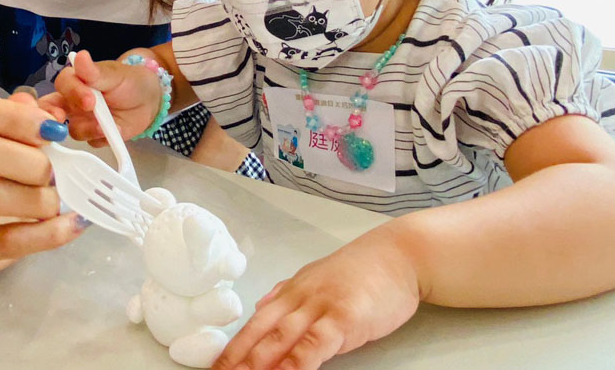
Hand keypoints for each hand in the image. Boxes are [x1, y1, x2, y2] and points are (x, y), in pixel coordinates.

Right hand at [0, 91, 87, 272]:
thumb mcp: (2, 138)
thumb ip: (27, 119)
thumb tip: (53, 116)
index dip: (13, 116)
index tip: (51, 129)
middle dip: (31, 160)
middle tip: (53, 174)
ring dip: (39, 197)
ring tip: (55, 201)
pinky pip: (6, 241)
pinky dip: (48, 233)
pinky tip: (71, 224)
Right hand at [39, 50, 161, 144]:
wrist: (149, 100)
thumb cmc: (130, 81)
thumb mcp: (115, 75)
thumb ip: (95, 71)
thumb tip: (80, 56)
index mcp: (76, 81)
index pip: (63, 85)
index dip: (72, 93)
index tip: (89, 101)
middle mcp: (73, 102)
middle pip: (52, 110)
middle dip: (52, 117)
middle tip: (64, 120)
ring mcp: (82, 120)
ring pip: (73, 130)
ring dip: (89, 129)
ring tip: (108, 126)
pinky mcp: (93, 136)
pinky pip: (91, 142)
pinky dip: (103, 138)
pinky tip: (114, 132)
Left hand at [213, 224, 421, 369]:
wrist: (399, 255)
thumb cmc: (363, 271)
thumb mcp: (316, 278)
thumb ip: (288, 294)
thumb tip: (260, 308)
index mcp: (291, 292)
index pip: (253, 324)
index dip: (232, 348)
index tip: (215, 368)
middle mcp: (299, 298)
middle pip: (259, 333)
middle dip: (236, 360)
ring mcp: (321, 306)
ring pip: (281, 338)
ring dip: (257, 363)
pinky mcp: (345, 317)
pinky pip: (316, 343)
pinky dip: (297, 361)